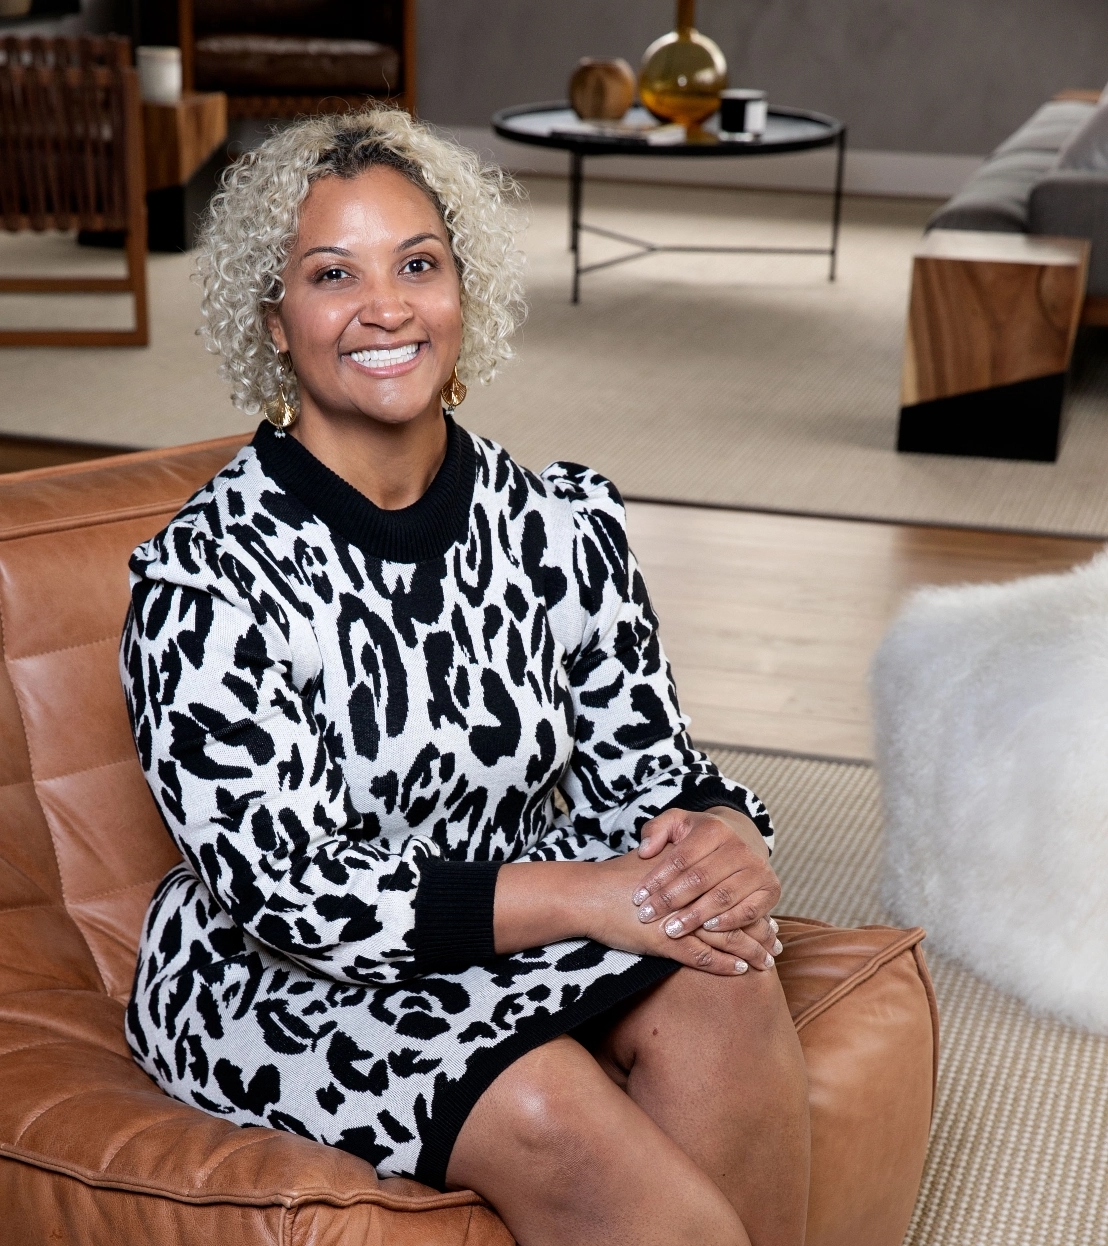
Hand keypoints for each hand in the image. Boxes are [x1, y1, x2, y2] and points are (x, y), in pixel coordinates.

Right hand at [581, 849, 755, 975]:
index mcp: (688, 874)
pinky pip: (702, 956)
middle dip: (758, 930)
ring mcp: (677, 919)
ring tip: (768, 961)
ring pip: (724, 937)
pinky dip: (724, 964)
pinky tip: (740, 969)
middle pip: (734, 913)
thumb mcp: (650, 860)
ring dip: (749, 950)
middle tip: (777, 942)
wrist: (587, 894)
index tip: (768, 915)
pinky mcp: (664, 941)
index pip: (731, 889)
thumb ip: (675, 859)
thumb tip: (694, 865)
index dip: (750, 904)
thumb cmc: (616, 879)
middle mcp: (688, 895)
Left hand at [633, 807, 781, 970]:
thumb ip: (656, 830)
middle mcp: (740, 847)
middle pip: (699, 879)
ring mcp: (758, 869)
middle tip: (646, 917)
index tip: (638, 897)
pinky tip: (706, 930)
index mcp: (714, 829)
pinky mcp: (771, 889)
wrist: (741, 842)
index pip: (681, 858)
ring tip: (671, 929)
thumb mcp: (676, 824)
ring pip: (722, 897)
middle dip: (670, 901)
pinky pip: (749, 911)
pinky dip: (727, 923)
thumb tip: (645, 851)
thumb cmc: (699, 838)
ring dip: (694, 916)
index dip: (657, 879)